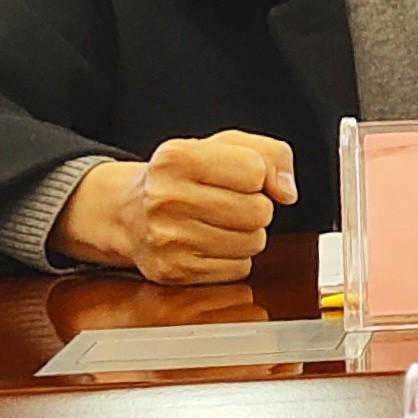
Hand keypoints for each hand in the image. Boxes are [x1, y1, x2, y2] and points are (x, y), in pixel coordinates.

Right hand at [60, 131, 296, 283]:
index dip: (257, 175)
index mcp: (175, 158)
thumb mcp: (223, 146)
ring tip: (217, 222)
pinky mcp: (174, 272)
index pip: (255, 170)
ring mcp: (166, 239)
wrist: (130, 212)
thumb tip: (287, 192)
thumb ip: (270, 154)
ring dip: (246, 234)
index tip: (237, 176)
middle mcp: (164, 198)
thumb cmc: (183, 176)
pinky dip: (233, 258)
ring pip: (252, 243)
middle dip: (255, 207)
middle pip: (258, 211)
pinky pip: (238, 269)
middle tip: (228, 202)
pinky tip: (208, 243)